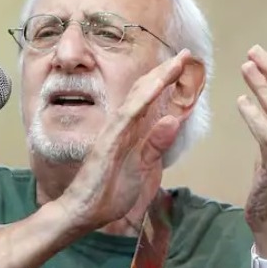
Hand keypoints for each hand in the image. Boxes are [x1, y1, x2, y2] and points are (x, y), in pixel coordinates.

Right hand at [59, 50, 191, 231]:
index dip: (165, 84)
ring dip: (157, 80)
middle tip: (185, 55)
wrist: (82, 212)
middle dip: (164, 73)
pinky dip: (142, 100)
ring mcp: (113, 133)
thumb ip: (155, 146)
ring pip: (137, 99)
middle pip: (144, 92)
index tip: (183, 68)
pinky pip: (127, 117)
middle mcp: (121, 127)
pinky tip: (155, 87)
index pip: (148, 102)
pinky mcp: (108, 143)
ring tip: (176, 64)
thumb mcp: (142, 170)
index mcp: (129, 133)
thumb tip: (173, 121)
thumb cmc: (107, 194)